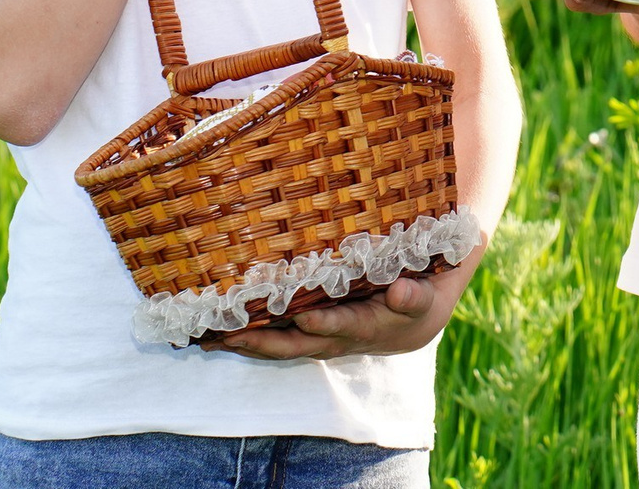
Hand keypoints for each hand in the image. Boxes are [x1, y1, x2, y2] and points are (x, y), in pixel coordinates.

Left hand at [201, 271, 453, 360]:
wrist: (413, 321)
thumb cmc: (420, 301)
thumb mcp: (426, 298)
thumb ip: (414, 297)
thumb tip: (400, 291)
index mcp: (365, 326)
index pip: (341, 327)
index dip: (323, 324)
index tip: (304, 318)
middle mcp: (336, 338)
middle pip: (296, 345)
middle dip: (264, 340)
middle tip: (234, 334)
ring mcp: (318, 338)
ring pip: (279, 346)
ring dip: (247, 343)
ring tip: (212, 337)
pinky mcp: (307, 333)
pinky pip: (274, 339)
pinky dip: (247, 337)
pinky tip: (218, 332)